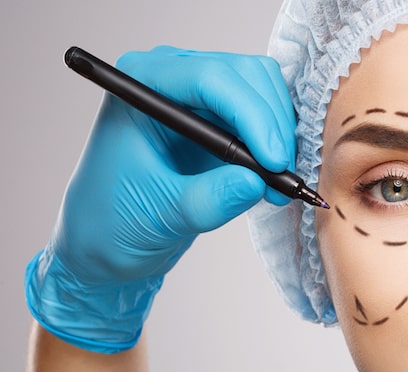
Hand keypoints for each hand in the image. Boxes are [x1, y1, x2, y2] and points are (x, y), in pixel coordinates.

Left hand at [26, 46, 294, 352]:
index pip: (209, 78)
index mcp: (140, 87)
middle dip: (271, 124)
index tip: (273, 162)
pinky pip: (265, 114)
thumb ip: (207, 199)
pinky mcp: (220, 117)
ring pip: (264, 90)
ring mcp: (198, 95)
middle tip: (281, 178)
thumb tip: (256, 182)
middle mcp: (171, 79)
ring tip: (275, 186)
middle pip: (246, 74)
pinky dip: (279, 142)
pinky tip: (272, 179)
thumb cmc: (113, 222)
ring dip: (281, 134)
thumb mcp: (160, 216)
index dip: (251, 115)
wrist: (107, 243)